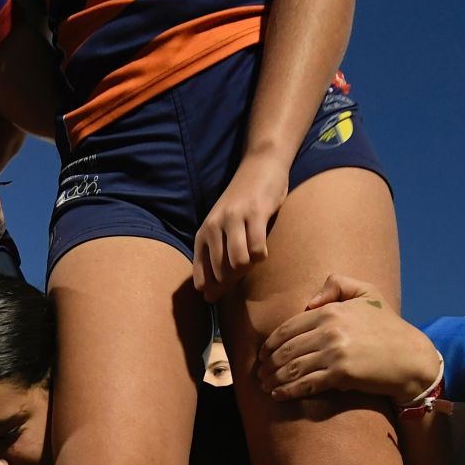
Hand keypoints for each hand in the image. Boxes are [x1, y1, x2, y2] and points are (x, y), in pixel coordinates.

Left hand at [193, 154, 288, 300]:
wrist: (260, 165)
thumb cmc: (242, 203)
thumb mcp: (221, 228)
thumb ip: (215, 258)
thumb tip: (208, 298)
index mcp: (203, 234)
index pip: (201, 277)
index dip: (213, 291)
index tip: (220, 295)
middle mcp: (214, 226)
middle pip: (222, 273)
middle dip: (234, 281)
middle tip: (244, 271)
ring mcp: (234, 219)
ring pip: (239, 263)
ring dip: (249, 267)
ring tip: (253, 257)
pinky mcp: (255, 213)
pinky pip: (257, 249)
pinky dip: (262, 255)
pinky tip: (263, 248)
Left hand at [256, 274, 441, 403]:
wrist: (410, 357)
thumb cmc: (388, 327)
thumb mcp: (368, 293)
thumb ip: (338, 284)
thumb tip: (310, 301)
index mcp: (331, 311)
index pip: (289, 328)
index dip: (271, 343)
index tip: (263, 355)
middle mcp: (329, 330)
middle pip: (286, 349)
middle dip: (268, 364)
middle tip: (259, 374)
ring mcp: (334, 353)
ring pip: (292, 368)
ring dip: (274, 379)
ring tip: (265, 386)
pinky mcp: (340, 375)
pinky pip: (306, 384)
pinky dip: (288, 391)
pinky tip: (278, 395)